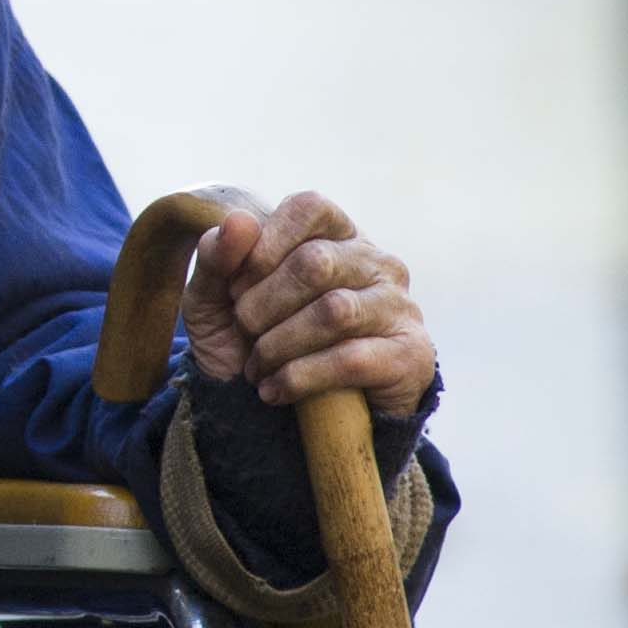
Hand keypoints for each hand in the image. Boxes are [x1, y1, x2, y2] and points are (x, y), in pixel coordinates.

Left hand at [181, 189, 434, 420]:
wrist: (287, 419)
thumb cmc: (254, 341)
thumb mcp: (217, 299)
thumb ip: (217, 257)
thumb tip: (239, 219)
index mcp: (336, 235)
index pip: (309, 208)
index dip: (265, 244)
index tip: (236, 286)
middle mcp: (376, 262)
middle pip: (315, 262)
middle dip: (263, 304)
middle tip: (244, 331)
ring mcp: (399, 306)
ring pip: (334, 311)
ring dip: (279, 344)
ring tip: (257, 367)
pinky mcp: (410, 354)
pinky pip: (351, 358)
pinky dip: (300, 377)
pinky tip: (276, 389)